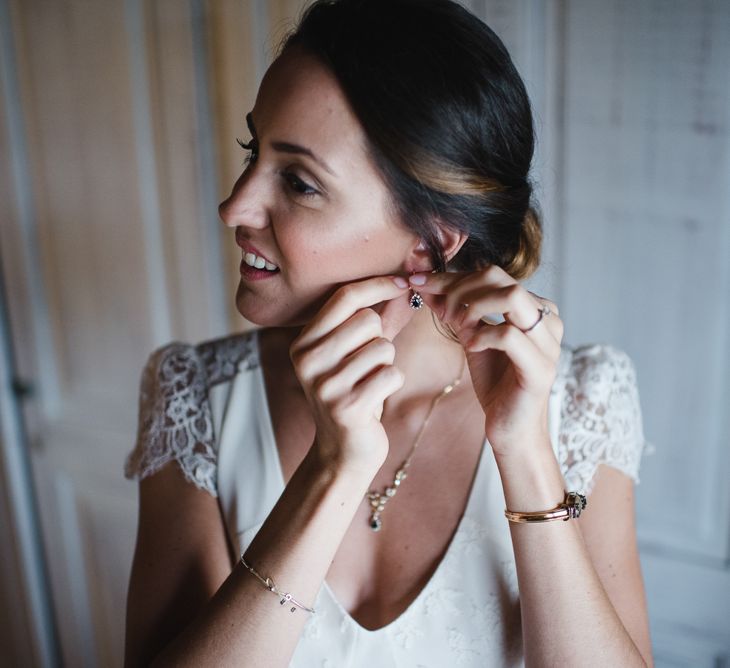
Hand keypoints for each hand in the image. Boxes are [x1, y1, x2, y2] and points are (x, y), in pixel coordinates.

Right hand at [290, 275, 414, 475]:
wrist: (342, 451)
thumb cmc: (352, 395)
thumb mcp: (351, 355)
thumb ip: (372, 321)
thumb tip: (402, 284)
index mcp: (304, 342)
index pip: (344, 297)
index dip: (377, 285)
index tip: (401, 283)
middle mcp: (308, 360)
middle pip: (368, 320)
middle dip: (381, 339)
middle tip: (368, 365)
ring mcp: (325, 384)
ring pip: (384, 348)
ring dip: (387, 365)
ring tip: (369, 384)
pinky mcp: (347, 406)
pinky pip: (392, 374)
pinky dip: (393, 384)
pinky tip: (376, 399)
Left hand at [409, 266, 563, 458]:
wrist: (510, 428)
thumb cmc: (495, 383)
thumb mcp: (471, 338)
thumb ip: (455, 310)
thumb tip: (424, 284)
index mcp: (535, 308)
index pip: (494, 275)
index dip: (453, 276)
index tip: (419, 281)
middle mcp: (548, 320)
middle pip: (503, 279)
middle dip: (460, 288)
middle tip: (440, 310)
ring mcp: (548, 343)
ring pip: (512, 297)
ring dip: (474, 306)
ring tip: (457, 326)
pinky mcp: (540, 368)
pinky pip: (509, 336)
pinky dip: (482, 336)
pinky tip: (470, 347)